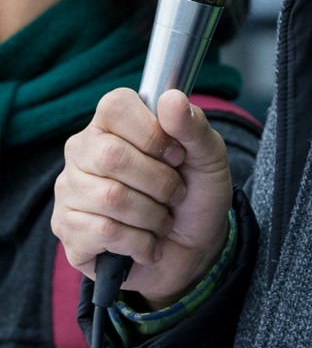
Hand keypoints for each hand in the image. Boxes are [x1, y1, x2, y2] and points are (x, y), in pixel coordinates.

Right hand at [52, 88, 232, 308]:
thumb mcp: (209, 156)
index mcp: (112, 121)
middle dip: (160, 182)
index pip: (116, 107)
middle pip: (113, 156)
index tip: (177, 155)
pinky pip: (104, 232)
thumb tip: (171, 98)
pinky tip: (146, 243)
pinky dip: (140, 242)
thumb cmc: (195, 192)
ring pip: (111, 198)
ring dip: (153, 216)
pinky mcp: (67, 230)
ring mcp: (70, 189)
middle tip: (175, 194)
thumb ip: (193, 125)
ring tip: (162, 220)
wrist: (192, 249)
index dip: (153, 134)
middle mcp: (82, 150)